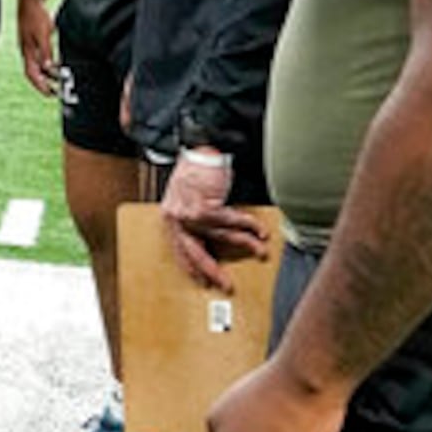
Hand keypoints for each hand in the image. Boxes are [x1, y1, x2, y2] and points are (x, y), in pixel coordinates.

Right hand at [16, 0, 59, 98]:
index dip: (41, 86)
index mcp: (27, 51)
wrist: (29, 0)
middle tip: (56, 92)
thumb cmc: (35, 15)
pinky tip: (54, 63)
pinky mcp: (32, 40)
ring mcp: (28, 46)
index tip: (51, 94)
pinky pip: (39, 58)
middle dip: (43, 84)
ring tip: (58, 80)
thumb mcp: (43, 33)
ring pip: (36, 66)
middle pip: (33, 73)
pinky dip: (47, 64)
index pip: (32, 74)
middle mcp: (26, 51)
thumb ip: (45, 51)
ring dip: (46, 75)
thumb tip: (48, 68)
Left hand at [158, 148, 267, 292]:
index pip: (180, 249)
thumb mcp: (188, 195)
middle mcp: (176, 218)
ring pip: (221, 237)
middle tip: (225, 285)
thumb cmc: (197, 167)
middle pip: (195, 253)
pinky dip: (248, 226)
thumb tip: (214, 238)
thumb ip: (196, 218)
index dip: (192, 267)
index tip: (202, 280)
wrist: (201, 146)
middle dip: (212, 271)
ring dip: (245, 245)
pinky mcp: (205, 208)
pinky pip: (232, 222)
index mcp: (171, 216)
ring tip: (260, 251)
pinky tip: (259, 231)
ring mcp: (189, 215)